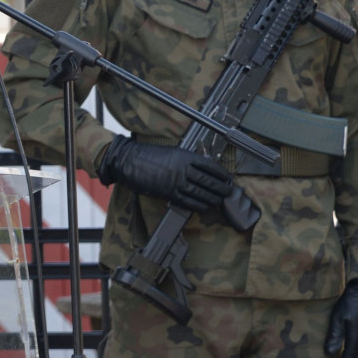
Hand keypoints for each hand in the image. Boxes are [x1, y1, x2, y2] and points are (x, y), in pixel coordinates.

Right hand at [97, 136, 232, 211]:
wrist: (129, 161)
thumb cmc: (147, 155)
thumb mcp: (170, 151)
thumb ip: (185, 159)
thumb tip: (200, 167)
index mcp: (184, 156)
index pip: (209, 166)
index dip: (220, 173)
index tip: (227, 178)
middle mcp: (182, 169)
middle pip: (208, 181)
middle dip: (221, 188)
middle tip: (228, 192)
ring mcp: (175, 182)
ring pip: (200, 193)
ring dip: (212, 198)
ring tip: (219, 200)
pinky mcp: (168, 193)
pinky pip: (188, 201)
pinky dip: (198, 205)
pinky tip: (204, 206)